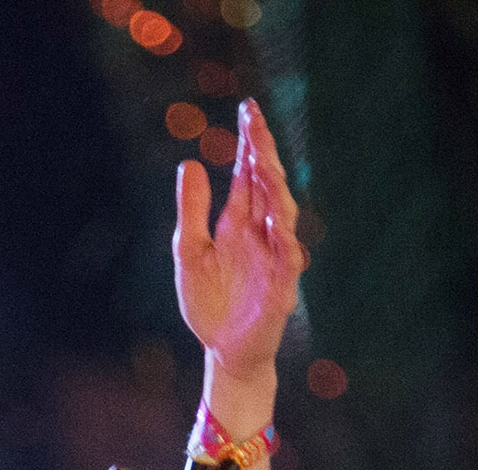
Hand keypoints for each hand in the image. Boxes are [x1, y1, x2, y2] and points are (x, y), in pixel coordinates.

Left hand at [172, 100, 304, 396]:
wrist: (223, 351)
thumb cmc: (210, 303)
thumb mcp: (189, 251)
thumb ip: (192, 211)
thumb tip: (190, 164)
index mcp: (238, 223)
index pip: (248, 175)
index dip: (249, 143)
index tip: (246, 110)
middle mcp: (261, 233)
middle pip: (267, 185)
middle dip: (262, 152)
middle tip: (254, 119)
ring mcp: (274, 258)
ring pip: (283, 215)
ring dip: (275, 188)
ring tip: (264, 162)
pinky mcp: (281, 288)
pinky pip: (288, 259)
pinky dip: (284, 240)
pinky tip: (278, 220)